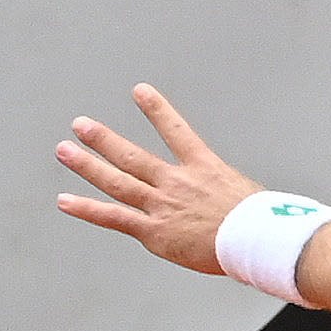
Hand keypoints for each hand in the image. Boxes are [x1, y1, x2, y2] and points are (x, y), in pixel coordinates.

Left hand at [53, 86, 260, 278]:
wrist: (258, 239)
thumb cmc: (266, 226)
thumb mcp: (254, 200)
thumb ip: (236, 199)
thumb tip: (250, 210)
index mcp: (205, 170)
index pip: (177, 132)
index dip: (158, 110)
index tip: (140, 91)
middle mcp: (177, 183)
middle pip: (132, 156)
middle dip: (104, 139)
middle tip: (81, 125)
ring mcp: (162, 205)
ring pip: (117, 181)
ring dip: (87, 164)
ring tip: (65, 150)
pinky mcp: (155, 232)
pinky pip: (114, 218)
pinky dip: (87, 209)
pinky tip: (65, 201)